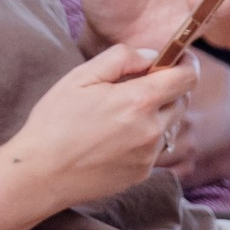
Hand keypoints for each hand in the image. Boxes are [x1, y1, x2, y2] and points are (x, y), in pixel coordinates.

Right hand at [7, 44, 196, 208]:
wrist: (43, 174)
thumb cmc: (56, 121)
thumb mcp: (81, 77)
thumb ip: (121, 58)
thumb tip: (151, 55)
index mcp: (138, 102)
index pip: (186, 79)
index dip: (187, 64)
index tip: (179, 59)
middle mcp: (151, 130)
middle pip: (180, 102)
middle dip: (168, 89)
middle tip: (139, 85)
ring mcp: (149, 156)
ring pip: (168, 126)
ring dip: (155, 115)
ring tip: (120, 114)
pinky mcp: (143, 174)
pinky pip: (154, 149)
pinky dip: (143, 138)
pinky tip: (114, 138)